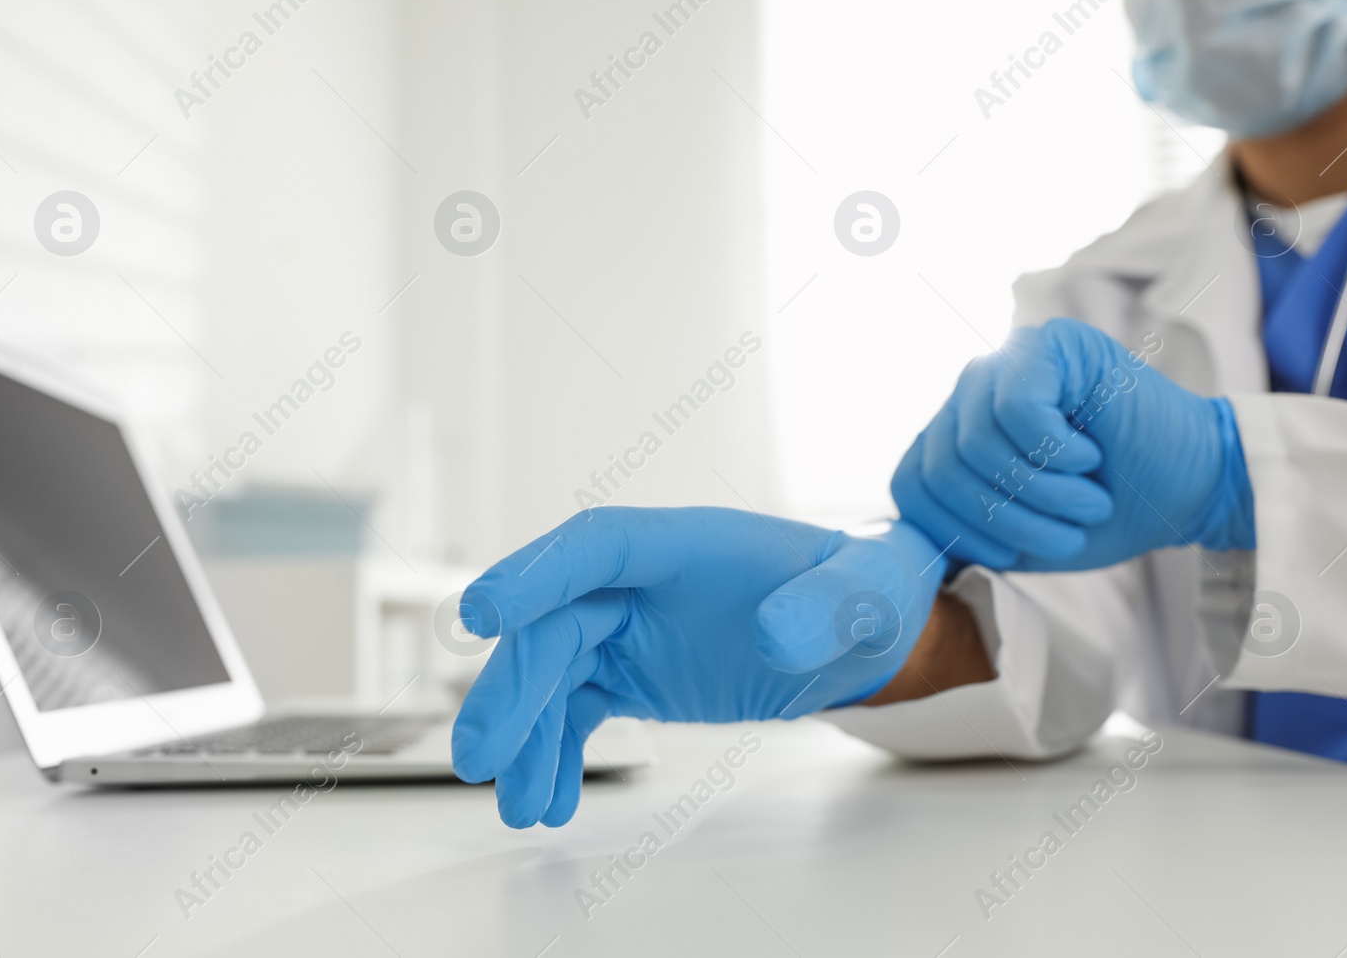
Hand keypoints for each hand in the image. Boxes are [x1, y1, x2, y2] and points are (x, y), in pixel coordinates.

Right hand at [450, 507, 946, 826]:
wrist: (861, 626)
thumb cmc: (863, 588)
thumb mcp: (866, 593)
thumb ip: (827, 608)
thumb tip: (775, 637)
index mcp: (684, 542)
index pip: (593, 546)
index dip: (533, 575)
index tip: (480, 614)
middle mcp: (639, 579)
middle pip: (553, 623)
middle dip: (512, 689)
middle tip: (481, 758)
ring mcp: (627, 626)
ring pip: (550, 672)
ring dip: (526, 735)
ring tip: (519, 804)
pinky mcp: (629, 670)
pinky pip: (573, 709)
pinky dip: (555, 752)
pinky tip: (549, 799)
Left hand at [891, 317, 1253, 572]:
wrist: (1190, 487)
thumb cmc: (1107, 512)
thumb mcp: (1018, 537)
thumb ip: (960, 532)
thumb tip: (906, 551)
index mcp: (954, 437)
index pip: (910, 486)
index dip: (957, 531)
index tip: (1013, 550)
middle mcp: (969, 393)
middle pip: (940, 467)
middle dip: (1007, 517)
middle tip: (1067, 528)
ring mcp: (1004, 363)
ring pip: (977, 442)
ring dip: (1041, 491)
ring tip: (1088, 499)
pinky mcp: (1045, 345)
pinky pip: (1015, 409)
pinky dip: (1056, 452)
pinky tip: (1089, 455)